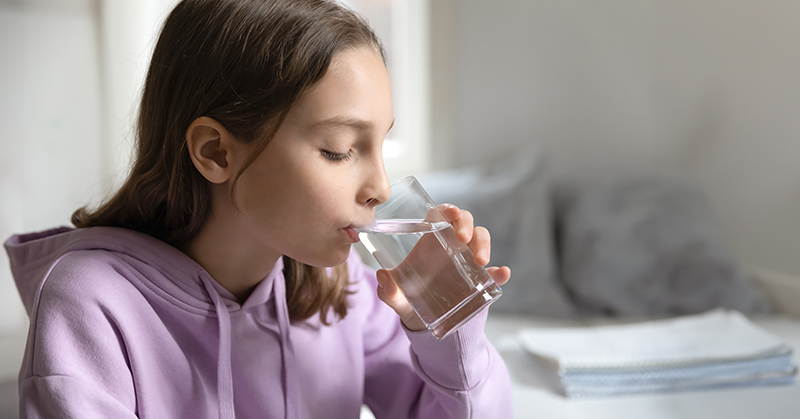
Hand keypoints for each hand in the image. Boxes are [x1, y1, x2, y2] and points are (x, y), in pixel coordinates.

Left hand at [375, 204, 511, 330]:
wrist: (427, 325)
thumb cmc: (409, 302)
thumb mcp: (397, 299)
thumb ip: (388, 292)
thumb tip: (382, 278)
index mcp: (429, 241)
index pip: (439, 216)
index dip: (447, 209)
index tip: (450, 213)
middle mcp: (450, 245)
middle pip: (464, 221)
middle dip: (466, 224)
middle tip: (461, 238)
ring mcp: (468, 260)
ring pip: (481, 238)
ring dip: (483, 244)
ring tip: (481, 262)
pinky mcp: (481, 279)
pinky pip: (495, 271)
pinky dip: (500, 272)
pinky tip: (502, 275)